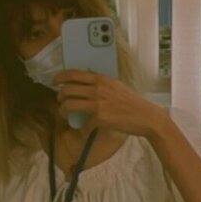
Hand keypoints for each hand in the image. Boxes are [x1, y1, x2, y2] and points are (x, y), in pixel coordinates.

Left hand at [52, 70, 168, 138]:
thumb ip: (102, 84)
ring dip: (62, 110)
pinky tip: (84, 128)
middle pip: (67, 88)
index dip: (60, 76)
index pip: (74, 73)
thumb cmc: (133, 103)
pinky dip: (81, 127)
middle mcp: (98, 88)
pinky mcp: (99, 117)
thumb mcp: (117, 86)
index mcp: (102, 78)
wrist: (145, 117)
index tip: (54, 80)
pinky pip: (82, 122)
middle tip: (60, 100)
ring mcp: (98, 102)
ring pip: (69, 104)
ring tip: (64, 113)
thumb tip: (87, 85)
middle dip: (60, 95)